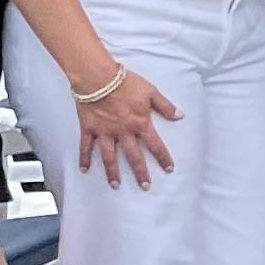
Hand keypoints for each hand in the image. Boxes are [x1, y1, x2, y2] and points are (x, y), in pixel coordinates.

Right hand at [74, 66, 182, 187]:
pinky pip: (86, 146)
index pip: (155, 145)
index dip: (163, 157)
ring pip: (109, 156)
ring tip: (115, 185)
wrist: (98, 77)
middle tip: (144, 186)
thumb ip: (165, 105)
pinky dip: (85, 158)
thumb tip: (180, 116)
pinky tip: (84, 170)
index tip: (169, 169)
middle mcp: (123, 132)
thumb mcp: (151, 91)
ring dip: (112, 172)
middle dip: (140, 172)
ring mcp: (104, 132)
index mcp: (139, 123)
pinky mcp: (89, 128)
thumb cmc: (125, 82)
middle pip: (133, 156)